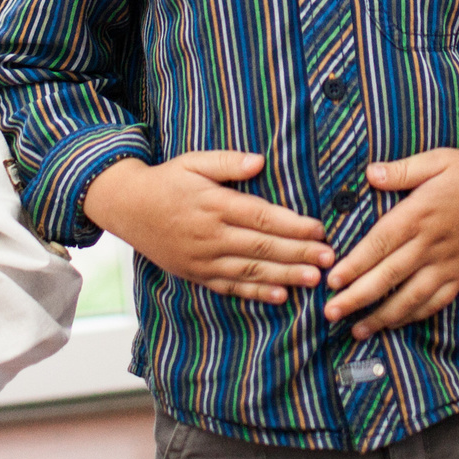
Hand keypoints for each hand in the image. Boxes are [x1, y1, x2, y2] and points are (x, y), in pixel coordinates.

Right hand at [83, 153, 335, 304]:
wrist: (127, 208)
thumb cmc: (167, 181)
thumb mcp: (193, 161)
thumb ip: (227, 162)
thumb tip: (259, 162)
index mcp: (214, 204)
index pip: (260, 216)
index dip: (292, 225)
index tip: (319, 229)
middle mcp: (210, 235)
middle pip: (262, 246)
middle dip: (299, 253)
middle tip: (330, 258)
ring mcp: (203, 259)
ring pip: (251, 271)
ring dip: (285, 276)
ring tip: (314, 279)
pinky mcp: (197, 274)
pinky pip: (231, 287)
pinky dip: (257, 294)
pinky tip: (281, 296)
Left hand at [322, 134, 458, 336]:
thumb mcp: (437, 159)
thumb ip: (402, 169)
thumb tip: (369, 174)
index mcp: (420, 213)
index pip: (381, 243)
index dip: (355, 263)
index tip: (332, 280)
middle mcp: (431, 243)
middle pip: (389, 275)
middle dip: (358, 297)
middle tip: (330, 313)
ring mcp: (448, 262)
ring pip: (411, 296)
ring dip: (382, 316)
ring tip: (356, 330)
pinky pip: (436, 301)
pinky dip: (414, 316)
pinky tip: (394, 324)